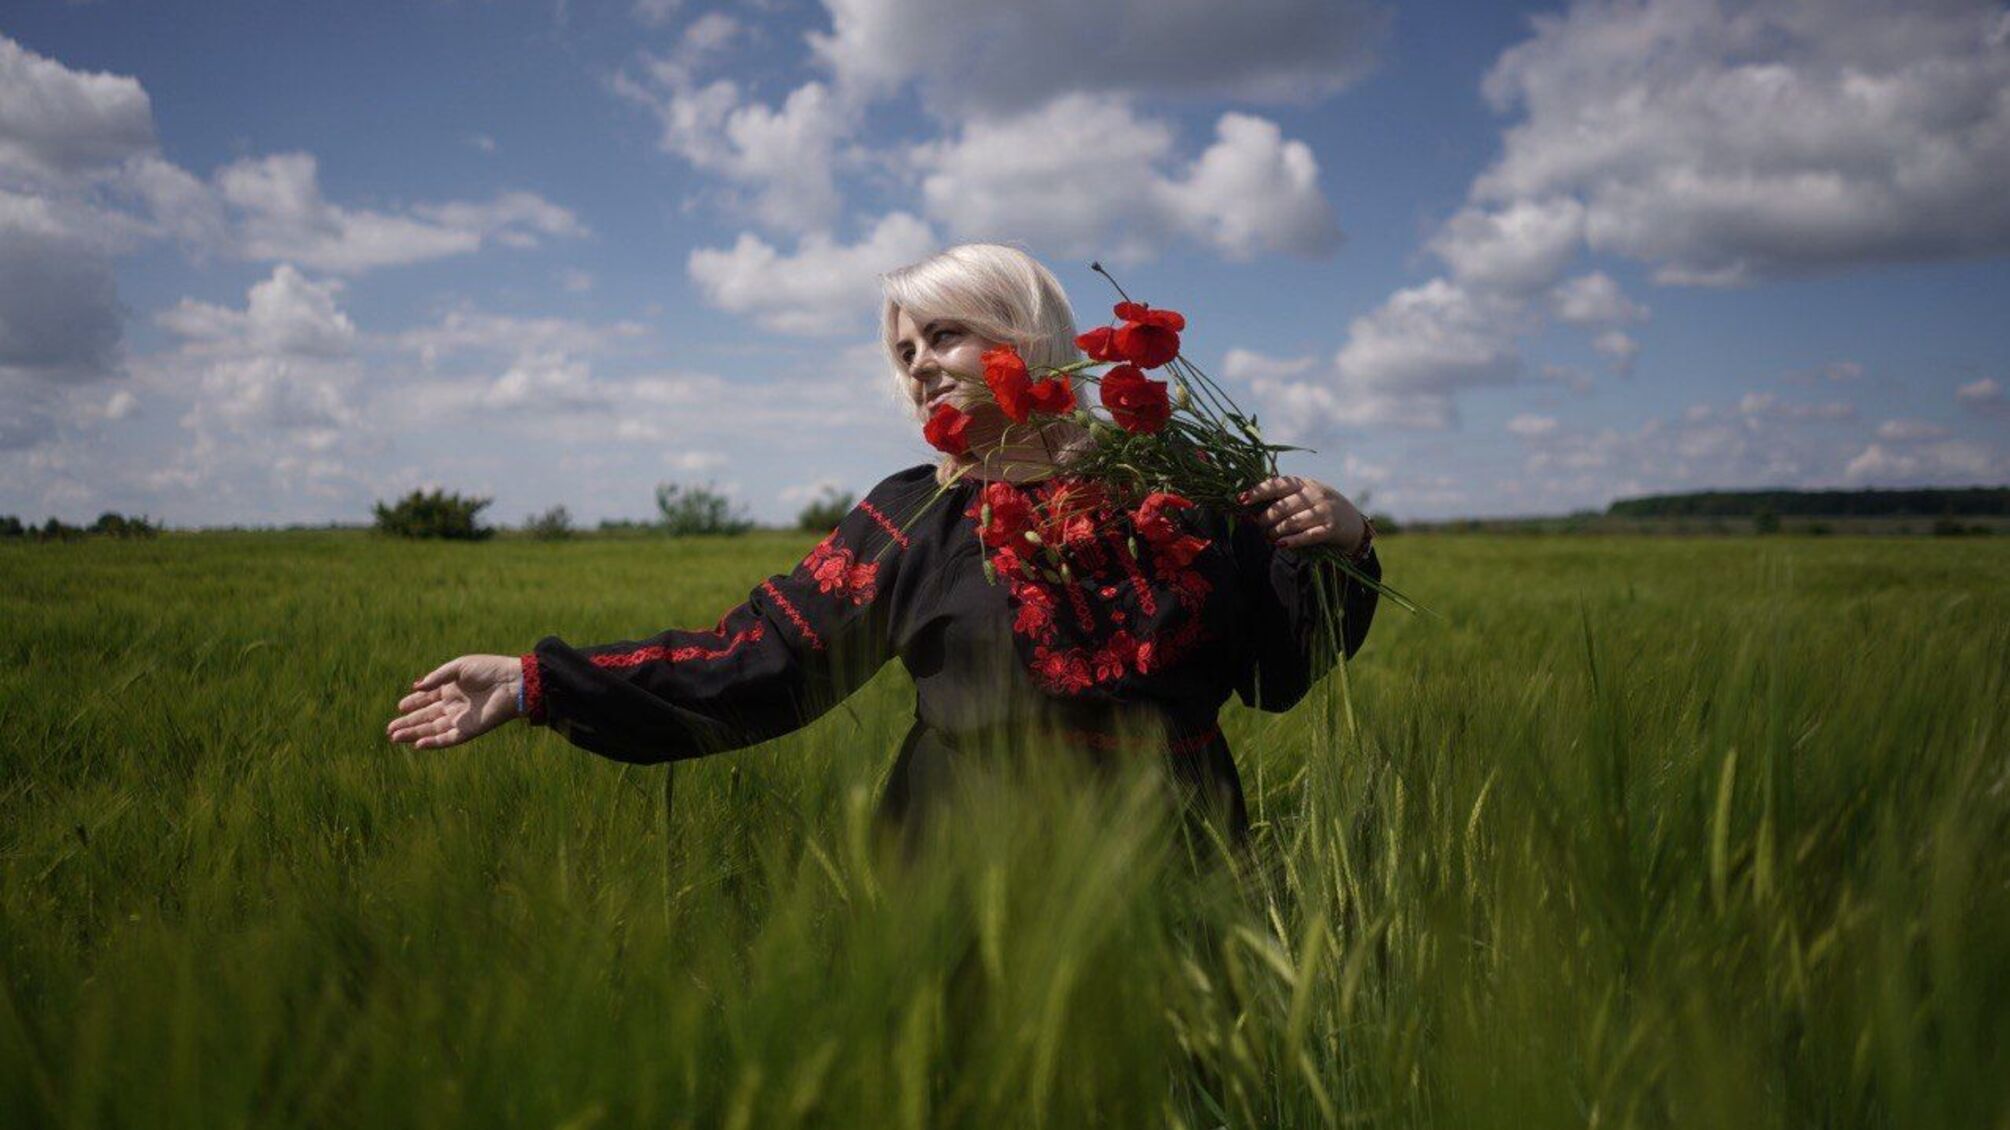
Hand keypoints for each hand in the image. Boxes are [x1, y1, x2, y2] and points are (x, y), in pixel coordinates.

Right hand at [385, 654, 522, 749]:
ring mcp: (460, 719)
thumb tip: (416, 687)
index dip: (412, 703)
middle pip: (426, 717)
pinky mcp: (469, 731)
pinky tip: (418, 744)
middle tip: (389, 729)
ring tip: (395, 737)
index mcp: (451, 689)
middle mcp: (453, 705)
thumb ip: (438, 677)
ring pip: (432, 729)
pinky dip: (433, 742)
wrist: (513, 682)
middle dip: (407, 723)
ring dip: (414, 734)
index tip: (399, 707)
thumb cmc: (489, 670)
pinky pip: (447, 739)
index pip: (427, 699)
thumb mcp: (459, 667)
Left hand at [1238, 475, 1368, 552]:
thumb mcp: (1304, 497)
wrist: (1353, 522)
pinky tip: (1281, 545)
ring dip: (1275, 532)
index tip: (1241, 500)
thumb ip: (1282, 500)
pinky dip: (1292, 541)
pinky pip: (1307, 536)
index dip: (1258, 492)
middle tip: (1259, 527)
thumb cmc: (1319, 509)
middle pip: (1281, 507)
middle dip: (1265, 519)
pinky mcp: (1331, 529)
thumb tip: (1249, 510)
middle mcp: (1314, 494)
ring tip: (1269, 537)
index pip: (1277, 484)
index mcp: (1303, 484)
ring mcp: (1324, 511)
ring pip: (1292, 522)